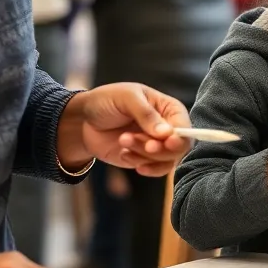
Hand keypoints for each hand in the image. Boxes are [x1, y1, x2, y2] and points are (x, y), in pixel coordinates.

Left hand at [58, 83, 192, 177]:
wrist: (83, 120)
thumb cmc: (107, 101)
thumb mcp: (126, 98)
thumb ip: (146, 114)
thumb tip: (167, 134)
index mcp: (169, 109)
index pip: (185, 127)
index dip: (179, 137)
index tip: (166, 141)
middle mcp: (167, 129)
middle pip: (179, 148)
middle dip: (159, 148)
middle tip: (137, 141)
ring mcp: (156, 146)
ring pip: (165, 160)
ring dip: (142, 153)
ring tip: (122, 139)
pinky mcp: (144, 159)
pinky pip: (153, 169)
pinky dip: (140, 164)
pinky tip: (124, 154)